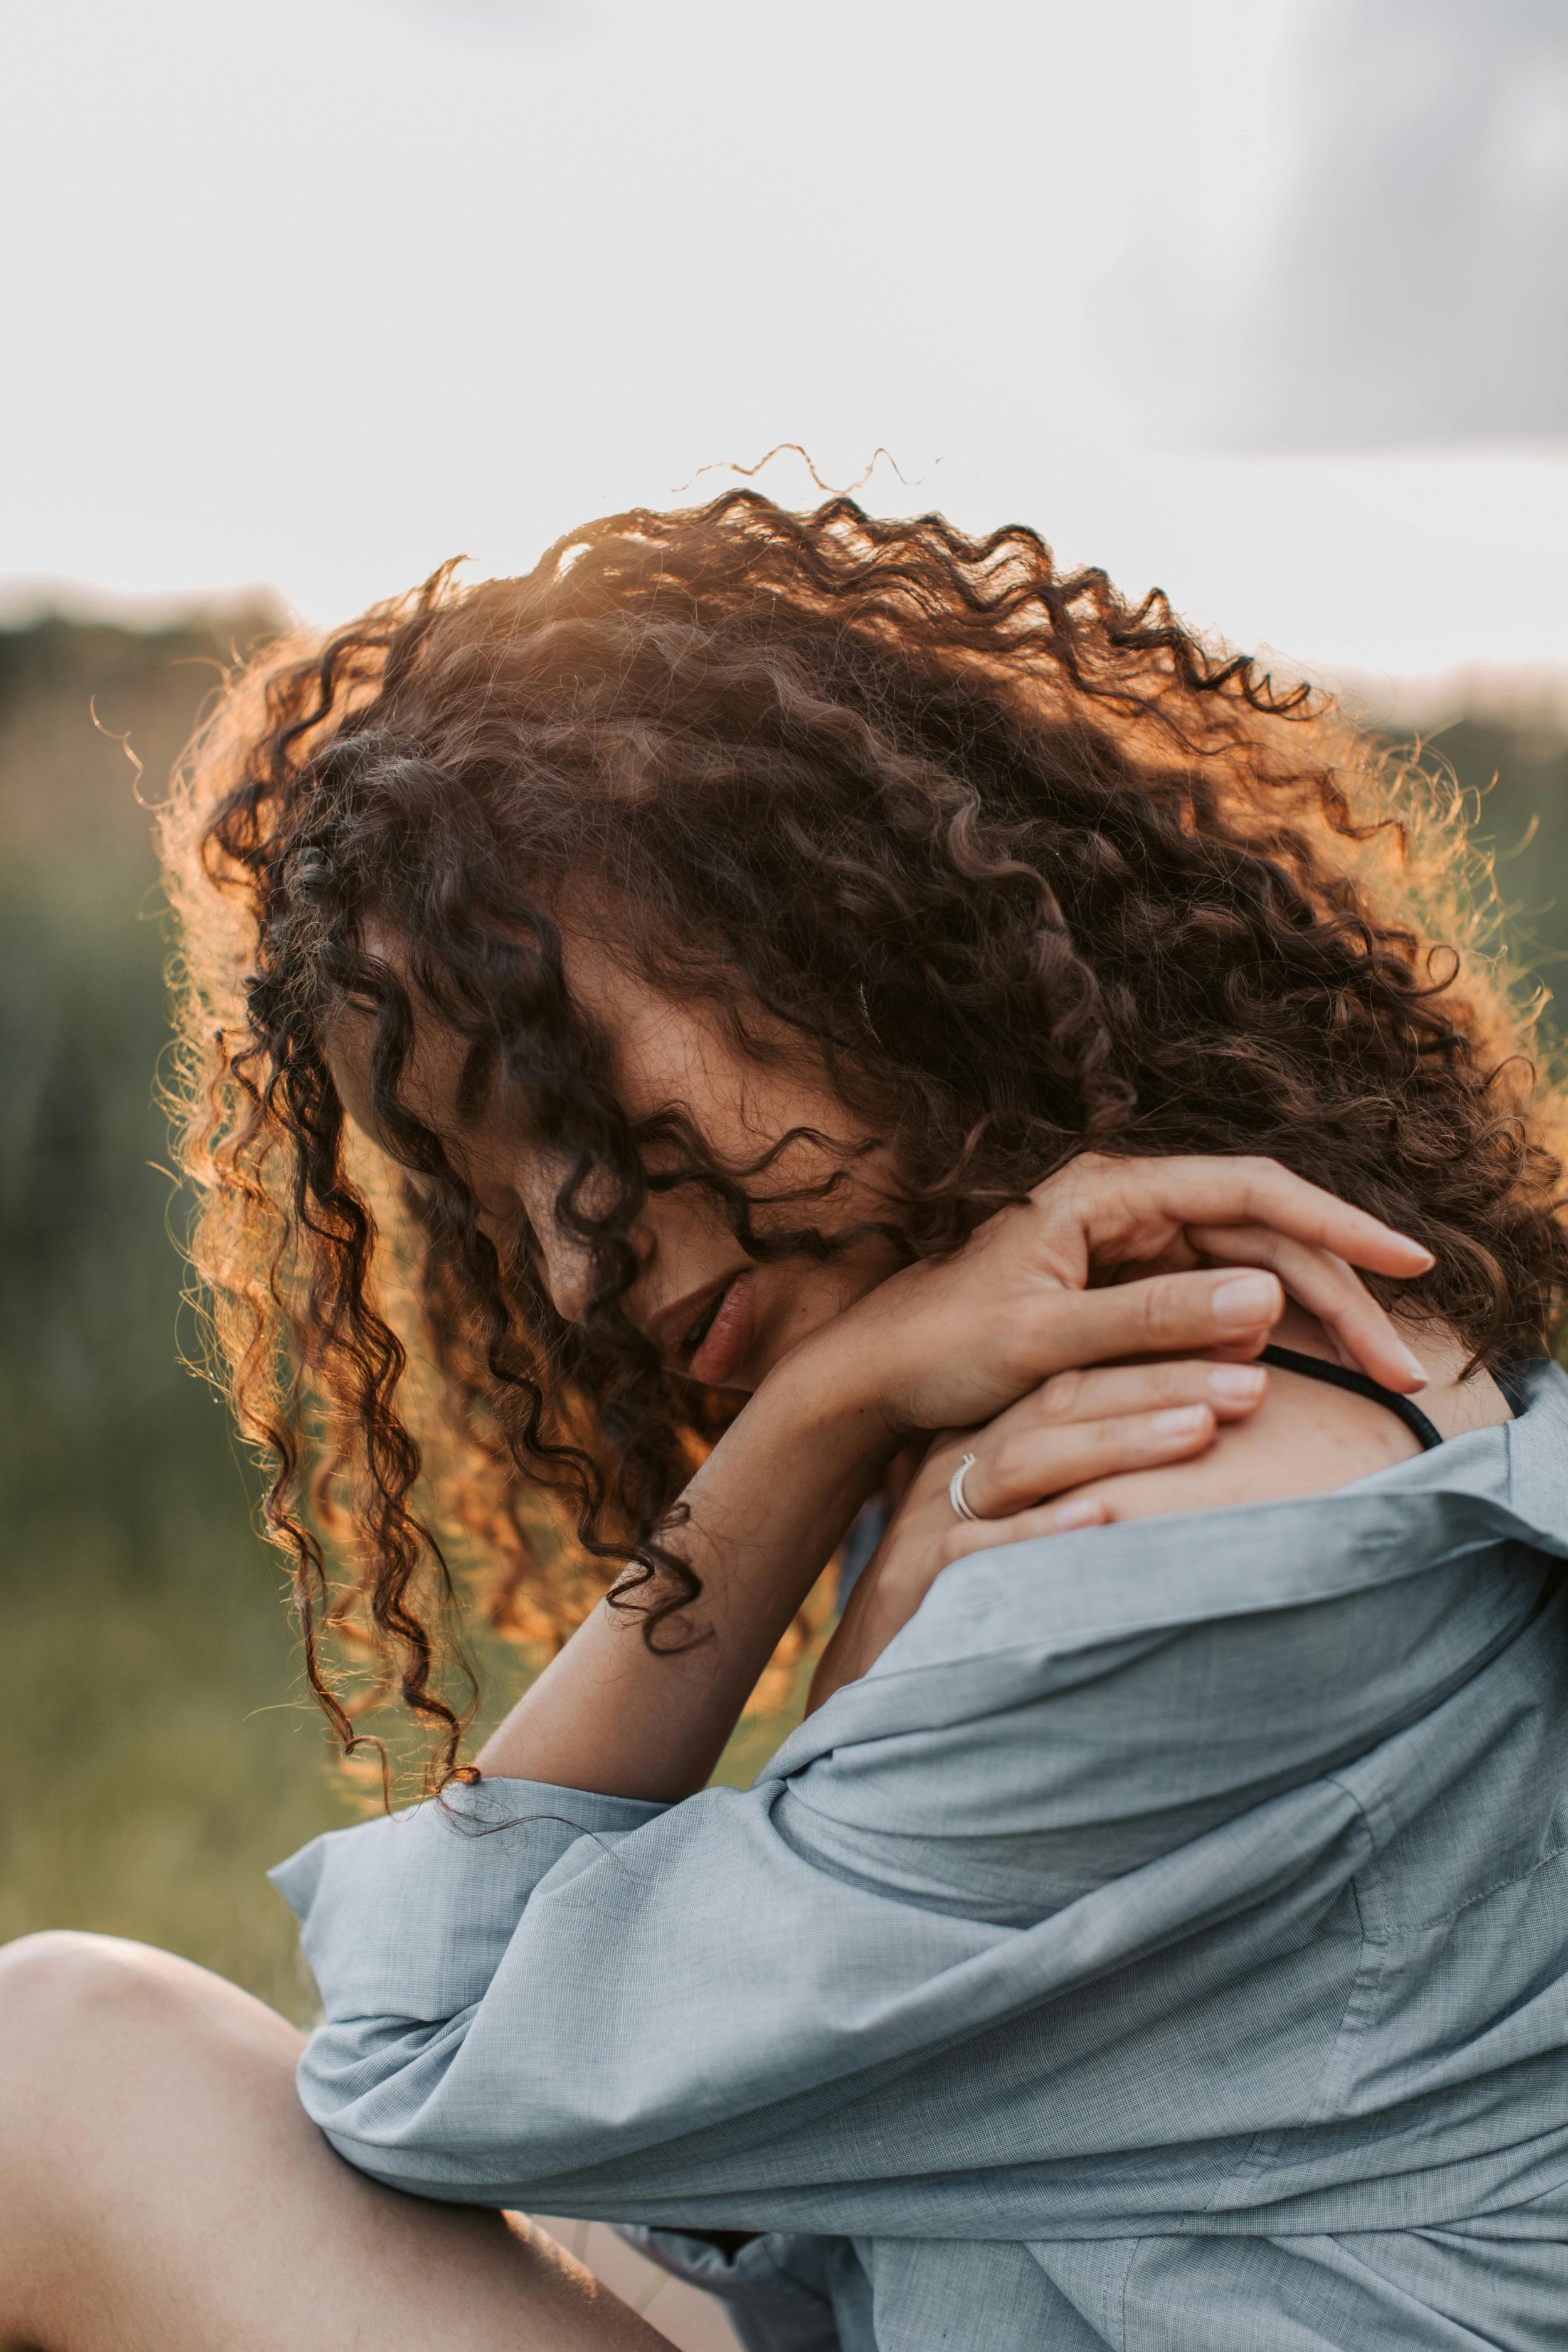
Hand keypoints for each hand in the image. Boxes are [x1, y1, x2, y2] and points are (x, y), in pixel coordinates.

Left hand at [800, 1151, 1432, 1440]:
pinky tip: (1317, 1372)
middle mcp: (1127, 1206)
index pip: (1250, 1192)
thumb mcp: (1041, 1339)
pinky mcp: (1125, 1287)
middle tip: (1404, 1367)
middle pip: (1264, 1237)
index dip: (1337, 1225)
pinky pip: (1219, 1303)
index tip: (1406, 1264)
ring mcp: (1129, 1245)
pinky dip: (1270, 1337)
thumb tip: (1267, 1302)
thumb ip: (1148, 1321)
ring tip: (1382, 1377)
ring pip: (1252, 1272)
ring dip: (1317, 1322)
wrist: (873, 1373)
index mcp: (1105, 1192)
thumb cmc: (939, 1347)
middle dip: (1340, 1296)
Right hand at [809, 1354, 1270, 1707]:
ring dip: (1117, 1442)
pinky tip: (1100, 1519)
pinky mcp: (915, 1579)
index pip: (1081, 1378)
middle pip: (1062, 1401)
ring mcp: (935, 1517)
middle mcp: (965, 1465)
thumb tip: (1218, 1464)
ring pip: (1027, 1458)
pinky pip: (980, 1546)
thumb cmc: (983, 1610)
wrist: (877, 1683)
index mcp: (996, 1440)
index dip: (1164, 1362)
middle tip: (1253, 1384)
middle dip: (1162, 1387)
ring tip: (1200, 1431)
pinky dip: (1041, 1531)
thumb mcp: (1041, 1535)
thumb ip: (1106, 1494)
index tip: (1253, 1356)